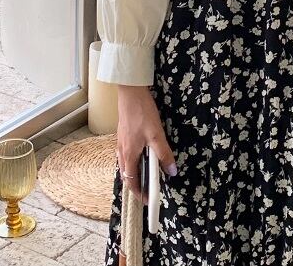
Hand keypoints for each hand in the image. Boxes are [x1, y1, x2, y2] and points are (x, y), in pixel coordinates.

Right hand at [116, 85, 177, 203]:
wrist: (130, 91)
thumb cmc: (142, 112)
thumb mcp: (156, 134)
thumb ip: (164, 154)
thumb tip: (172, 171)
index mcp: (129, 154)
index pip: (131, 181)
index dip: (139, 193)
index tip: (148, 201)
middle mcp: (122, 151)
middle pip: (126, 175)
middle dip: (136, 186)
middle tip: (148, 190)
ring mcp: (120, 142)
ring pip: (124, 165)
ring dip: (133, 174)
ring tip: (146, 176)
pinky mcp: (122, 134)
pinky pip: (124, 155)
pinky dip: (131, 162)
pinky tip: (140, 156)